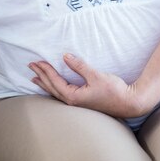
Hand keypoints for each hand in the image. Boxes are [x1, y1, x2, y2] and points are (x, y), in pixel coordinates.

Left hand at [29, 54, 144, 118]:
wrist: (128, 103)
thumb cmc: (114, 91)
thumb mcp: (96, 75)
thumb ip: (79, 66)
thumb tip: (65, 56)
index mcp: (74, 97)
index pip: (55, 82)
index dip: (45, 71)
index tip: (37, 61)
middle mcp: (73, 102)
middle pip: (52, 88)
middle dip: (41, 76)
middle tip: (31, 66)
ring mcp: (77, 103)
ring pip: (56, 93)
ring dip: (45, 83)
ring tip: (35, 78)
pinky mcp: (82, 102)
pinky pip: (62, 94)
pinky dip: (54, 88)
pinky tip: (52, 86)